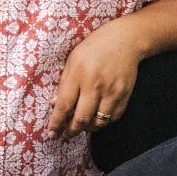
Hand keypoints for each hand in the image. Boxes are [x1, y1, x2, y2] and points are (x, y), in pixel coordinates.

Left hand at [48, 18, 143, 137]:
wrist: (125, 40)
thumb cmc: (94, 48)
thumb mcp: (73, 60)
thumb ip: (64, 83)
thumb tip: (55, 105)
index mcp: (78, 74)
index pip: (64, 105)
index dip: (57, 123)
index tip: (51, 133)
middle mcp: (95, 85)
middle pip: (81, 119)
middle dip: (71, 131)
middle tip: (65, 135)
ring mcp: (112, 91)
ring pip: (98, 122)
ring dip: (87, 129)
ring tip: (81, 127)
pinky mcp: (124, 95)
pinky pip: (113, 118)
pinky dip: (103, 123)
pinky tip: (96, 119)